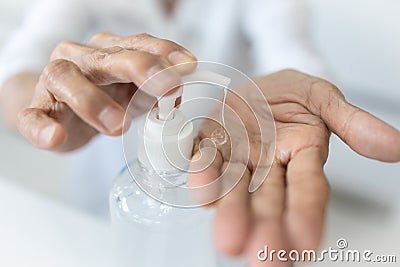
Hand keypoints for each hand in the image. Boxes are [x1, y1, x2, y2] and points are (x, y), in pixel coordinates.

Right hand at [18, 33, 195, 151]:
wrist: (61, 114)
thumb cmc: (104, 99)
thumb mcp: (136, 94)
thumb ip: (156, 90)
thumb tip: (178, 92)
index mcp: (109, 51)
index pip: (139, 44)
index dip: (164, 53)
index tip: (188, 66)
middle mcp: (81, 59)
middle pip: (108, 57)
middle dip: (140, 69)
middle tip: (166, 88)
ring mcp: (55, 82)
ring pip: (67, 78)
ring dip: (94, 102)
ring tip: (118, 126)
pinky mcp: (36, 108)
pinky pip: (32, 115)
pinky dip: (42, 127)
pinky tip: (55, 137)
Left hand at [189, 70, 399, 265]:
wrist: (253, 85)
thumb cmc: (287, 94)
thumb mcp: (321, 98)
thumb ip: (351, 122)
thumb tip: (395, 146)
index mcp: (301, 154)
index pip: (307, 189)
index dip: (306, 215)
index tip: (304, 244)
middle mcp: (268, 166)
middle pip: (269, 200)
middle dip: (266, 228)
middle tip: (262, 258)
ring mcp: (238, 159)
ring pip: (235, 190)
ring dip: (231, 213)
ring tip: (230, 239)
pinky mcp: (211, 147)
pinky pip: (206, 163)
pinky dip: (204, 177)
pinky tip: (204, 193)